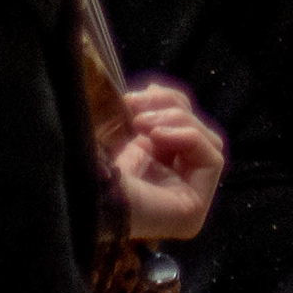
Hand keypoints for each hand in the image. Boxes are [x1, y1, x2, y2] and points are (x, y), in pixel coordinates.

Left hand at [102, 77, 226, 241]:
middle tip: (136, 106)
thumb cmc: (89, 172)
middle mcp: (175, 187)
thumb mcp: (120, 135)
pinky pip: (212, 158)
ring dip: (178, 120)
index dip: (166, 103)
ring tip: (143, 123)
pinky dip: (189, 137)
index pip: (181, 128)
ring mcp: (188, 199)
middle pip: (197, 130)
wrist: (79, 202)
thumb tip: (154, 87)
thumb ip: (144, 114)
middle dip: (170, 107)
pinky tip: (157, 136)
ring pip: (208, 140)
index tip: (136, 96)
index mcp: (154, 172)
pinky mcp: (195, 205)